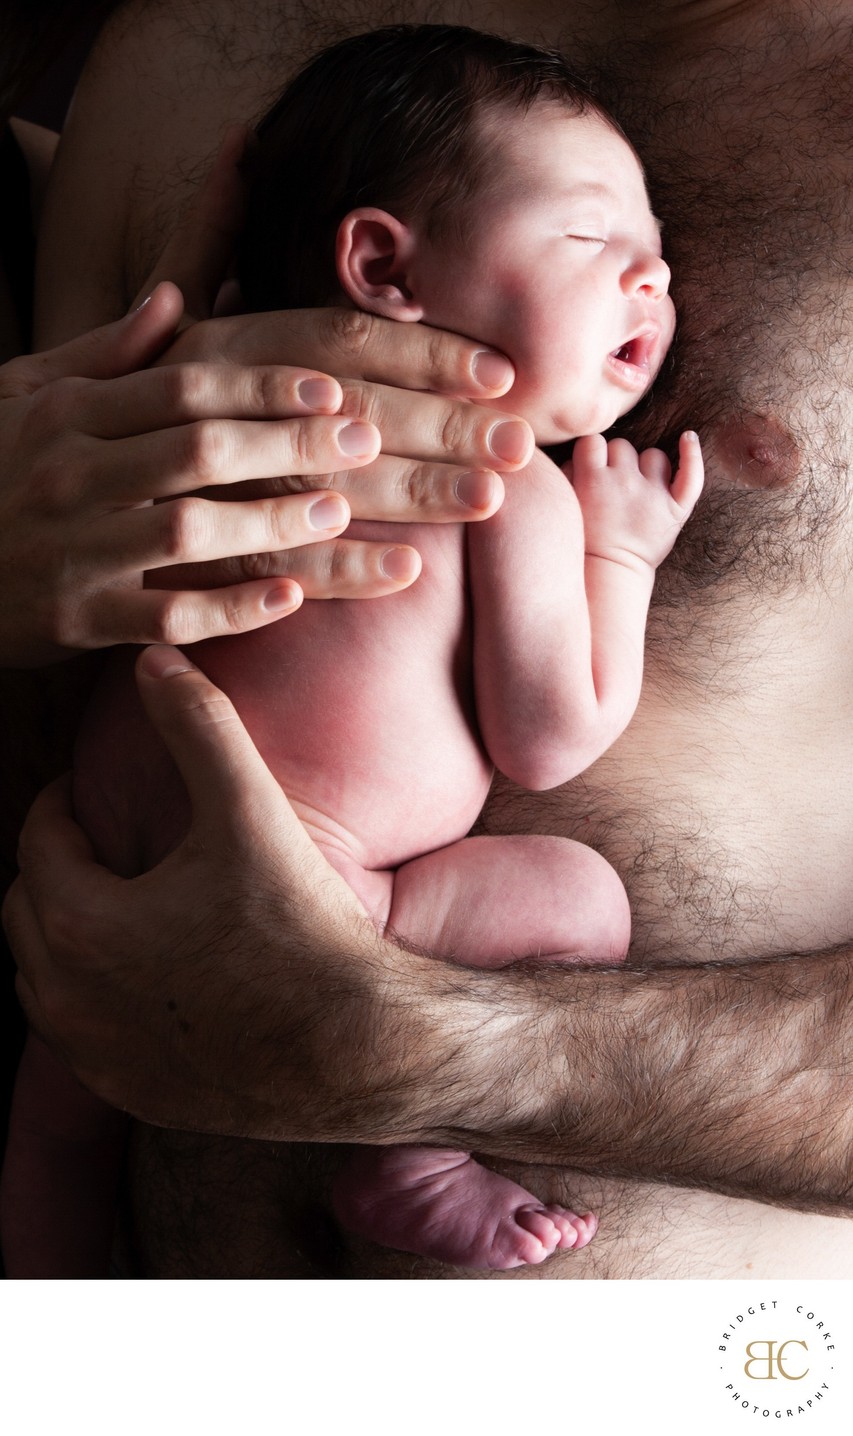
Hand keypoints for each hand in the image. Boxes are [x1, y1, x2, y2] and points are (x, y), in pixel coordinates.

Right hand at [0, 285, 423, 663]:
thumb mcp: (24, 399)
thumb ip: (104, 354)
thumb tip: (175, 297)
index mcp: (66, 414)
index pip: (181, 387)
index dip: (262, 386)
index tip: (330, 389)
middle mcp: (71, 476)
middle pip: (198, 451)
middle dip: (288, 445)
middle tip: (363, 442)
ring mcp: (75, 551)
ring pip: (190, 531)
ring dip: (273, 521)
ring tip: (340, 512)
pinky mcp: (79, 621)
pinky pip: (168, 615)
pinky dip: (232, 608)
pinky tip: (289, 597)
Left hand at [5, 646, 443, 1138]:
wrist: (357, 1046)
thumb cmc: (300, 927)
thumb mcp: (249, 812)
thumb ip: (198, 725)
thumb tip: (155, 659)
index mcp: (81, 922)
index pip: (38, 843)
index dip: (60, 807)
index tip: (85, 793)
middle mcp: (68, 998)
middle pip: (25, 912)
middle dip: (54, 870)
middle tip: (99, 844)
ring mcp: (95, 1056)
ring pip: (41, 980)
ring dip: (63, 938)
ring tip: (116, 906)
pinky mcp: (128, 1094)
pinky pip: (79, 1039)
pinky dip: (92, 999)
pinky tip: (143, 977)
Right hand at [567, 431, 703, 572]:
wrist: (609, 575)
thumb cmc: (582, 542)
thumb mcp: (565, 505)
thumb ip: (567, 475)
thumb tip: (578, 455)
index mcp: (591, 480)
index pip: (592, 442)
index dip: (591, 452)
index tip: (590, 467)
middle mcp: (623, 482)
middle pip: (622, 446)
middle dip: (616, 461)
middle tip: (612, 487)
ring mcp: (653, 494)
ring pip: (653, 456)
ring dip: (646, 466)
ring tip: (639, 488)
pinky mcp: (676, 508)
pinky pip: (691, 474)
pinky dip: (691, 454)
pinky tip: (688, 438)